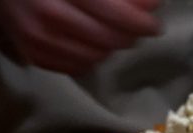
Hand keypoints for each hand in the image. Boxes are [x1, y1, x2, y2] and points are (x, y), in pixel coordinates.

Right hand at [0, 0, 159, 74]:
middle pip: (106, 38)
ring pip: (97, 56)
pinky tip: (93, 42)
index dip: (137, 19)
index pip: (109, 9)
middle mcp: (47, 13)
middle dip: (129, 35)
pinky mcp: (37, 56)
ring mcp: (39, 39)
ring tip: (113, 32)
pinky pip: (80, 66)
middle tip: (138, 27)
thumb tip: (151, 4)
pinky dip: (94, 57)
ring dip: (112, 47)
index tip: (154, 23)